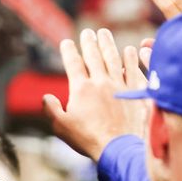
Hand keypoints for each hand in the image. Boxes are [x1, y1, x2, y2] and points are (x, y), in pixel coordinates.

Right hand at [44, 29, 150, 160]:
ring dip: (108, 44)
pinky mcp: (135, 92)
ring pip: (113, 58)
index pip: (73, 63)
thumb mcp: (61, 127)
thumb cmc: (88, 140)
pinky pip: (133, 69)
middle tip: (87, 32)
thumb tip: (46, 97)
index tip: (66, 42)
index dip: (68, 50)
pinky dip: (131, 58)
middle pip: (94, 55)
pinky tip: (130, 50)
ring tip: (104, 33)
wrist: (119, 148)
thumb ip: (51, 109)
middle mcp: (100, 81)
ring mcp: (119, 85)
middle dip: (89, 41)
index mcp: (81, 88)